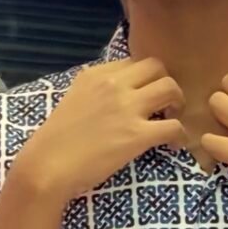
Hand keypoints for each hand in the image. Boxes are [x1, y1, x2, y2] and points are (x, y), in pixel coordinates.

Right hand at [11, 58, 187, 201]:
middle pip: (157, 67)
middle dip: (167, 83)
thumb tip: (110, 95)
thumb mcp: (72, 100)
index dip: (145, 78)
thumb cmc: (54, 141)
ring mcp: (127, 108)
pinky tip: (174, 145)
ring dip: (178, 104)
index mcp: (95, 75)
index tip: (146, 94)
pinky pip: (174, 126)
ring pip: (171, 89)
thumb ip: (94, 92)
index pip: (133, 62)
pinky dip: (180, 136)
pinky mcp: (137, 135)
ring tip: (172, 120)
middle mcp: (113, 85)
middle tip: (166, 104)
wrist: (47, 166)